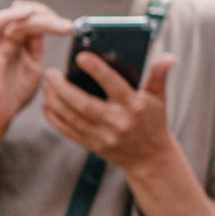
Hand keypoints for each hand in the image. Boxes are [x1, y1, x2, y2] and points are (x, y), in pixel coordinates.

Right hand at [0, 0, 72, 135]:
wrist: (0, 114)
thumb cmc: (16, 90)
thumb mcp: (34, 64)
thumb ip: (36, 45)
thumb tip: (52, 24)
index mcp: (16, 39)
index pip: (29, 17)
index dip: (48, 15)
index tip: (69, 27)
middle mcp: (1, 40)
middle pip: (15, 16)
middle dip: (39, 15)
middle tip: (64, 25)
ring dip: (10, 16)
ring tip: (30, 14)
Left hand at [42, 51, 178, 171]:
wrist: (151, 158)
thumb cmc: (153, 122)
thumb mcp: (159, 99)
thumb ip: (159, 76)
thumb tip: (168, 57)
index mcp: (134, 106)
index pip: (114, 85)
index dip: (97, 70)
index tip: (80, 57)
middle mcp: (118, 122)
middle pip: (84, 104)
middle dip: (63, 88)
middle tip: (50, 72)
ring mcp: (104, 136)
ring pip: (72, 117)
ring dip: (54, 100)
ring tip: (46, 84)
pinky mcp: (93, 146)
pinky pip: (68, 131)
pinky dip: (54, 118)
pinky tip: (46, 104)